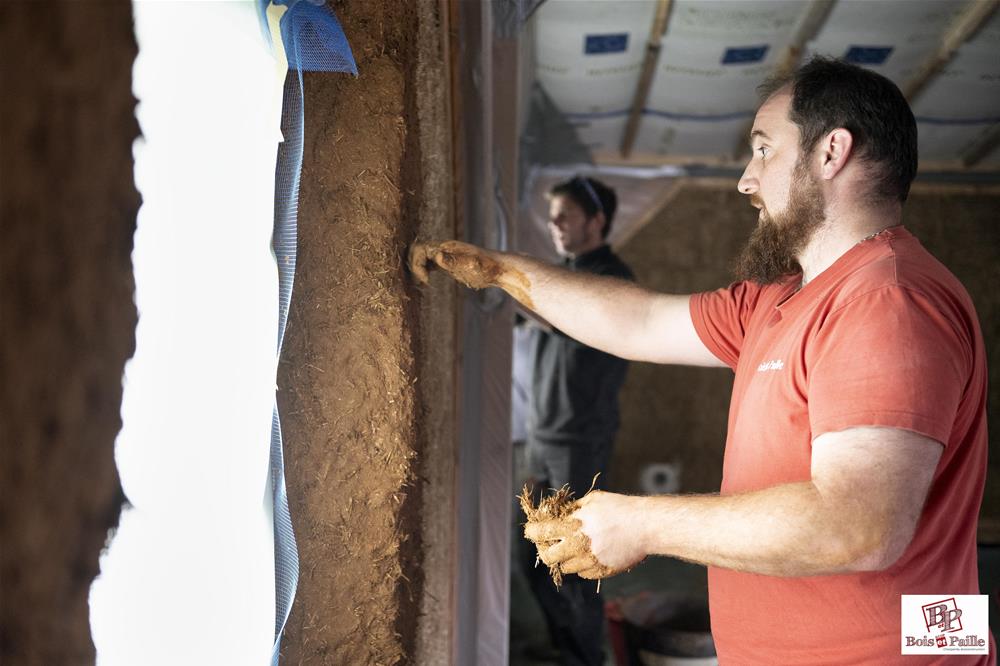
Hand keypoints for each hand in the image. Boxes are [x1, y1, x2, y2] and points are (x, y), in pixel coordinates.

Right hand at [408, 240, 500, 288]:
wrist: (499, 269)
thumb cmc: (488, 267)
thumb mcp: (471, 265)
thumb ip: (454, 261)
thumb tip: (437, 255)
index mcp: (447, 247)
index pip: (420, 248)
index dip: (417, 264)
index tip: (425, 280)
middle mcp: (444, 249)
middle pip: (417, 251)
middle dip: (413, 265)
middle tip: (420, 283)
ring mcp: (445, 256)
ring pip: (421, 257)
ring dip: (416, 268)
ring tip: (420, 284)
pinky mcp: (448, 264)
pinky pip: (428, 263)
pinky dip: (423, 271)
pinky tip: (425, 283)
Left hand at [524, 490, 646, 579]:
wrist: (645, 526)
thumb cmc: (619, 508)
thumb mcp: (592, 501)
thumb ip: (573, 509)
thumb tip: (557, 515)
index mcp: (572, 526)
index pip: (541, 532)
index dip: (532, 531)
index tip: (532, 531)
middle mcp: (578, 546)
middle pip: (547, 558)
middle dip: (545, 551)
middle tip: (551, 545)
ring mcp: (589, 561)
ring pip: (566, 567)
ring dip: (566, 558)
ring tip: (576, 547)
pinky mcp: (601, 571)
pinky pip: (583, 574)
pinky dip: (583, 565)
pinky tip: (591, 553)